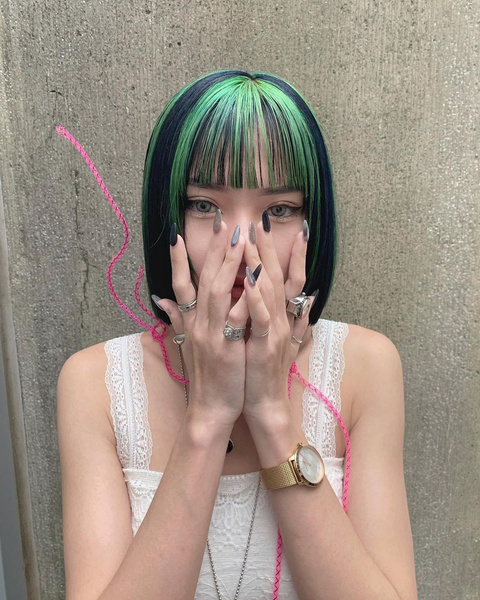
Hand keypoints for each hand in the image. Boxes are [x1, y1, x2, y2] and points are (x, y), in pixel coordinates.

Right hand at [156, 220, 248, 427]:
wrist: (210, 408)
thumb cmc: (206, 375)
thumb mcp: (189, 345)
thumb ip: (179, 318)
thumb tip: (161, 299)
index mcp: (192, 322)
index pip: (181, 283)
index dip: (178, 259)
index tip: (177, 232)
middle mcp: (198, 324)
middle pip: (203, 279)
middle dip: (212, 249)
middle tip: (221, 221)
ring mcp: (211, 335)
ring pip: (217, 292)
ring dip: (227, 263)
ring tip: (237, 237)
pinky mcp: (227, 348)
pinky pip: (235, 318)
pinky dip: (243, 297)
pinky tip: (254, 276)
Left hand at [242, 216, 312, 421]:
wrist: (264, 403)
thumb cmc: (264, 371)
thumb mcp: (276, 341)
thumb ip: (290, 318)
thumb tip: (306, 299)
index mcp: (278, 315)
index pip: (282, 276)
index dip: (280, 251)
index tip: (270, 228)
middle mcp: (280, 319)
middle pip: (275, 276)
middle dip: (268, 247)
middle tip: (260, 220)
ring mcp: (274, 331)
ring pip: (269, 291)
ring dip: (260, 263)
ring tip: (252, 238)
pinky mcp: (265, 346)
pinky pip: (261, 318)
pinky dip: (256, 297)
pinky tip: (250, 278)